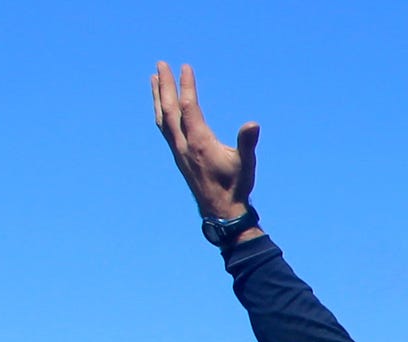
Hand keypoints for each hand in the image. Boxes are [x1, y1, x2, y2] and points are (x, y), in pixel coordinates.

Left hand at [150, 62, 258, 227]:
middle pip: (169, 109)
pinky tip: (162, 108)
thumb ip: (247, 142)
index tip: (185, 67)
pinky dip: (161, 112)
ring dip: (158, 97)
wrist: (221, 212)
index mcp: (199, 142)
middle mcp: (183, 144)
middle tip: (161, 64)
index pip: (188, 107)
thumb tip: (253, 124)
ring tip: (154, 79)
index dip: (185, 86)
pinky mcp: (178, 156)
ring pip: (163, 118)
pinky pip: (165, 128)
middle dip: (165, 85)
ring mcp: (178, 150)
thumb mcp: (245, 163)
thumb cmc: (235, 186)